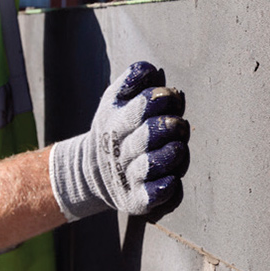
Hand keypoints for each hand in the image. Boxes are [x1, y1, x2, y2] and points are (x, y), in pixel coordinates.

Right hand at [48, 62, 189, 220]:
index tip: (173, 98)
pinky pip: (153, 195)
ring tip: (178, 148)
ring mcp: (127, 175)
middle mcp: (120, 148)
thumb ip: (133, 81)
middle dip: (170, 126)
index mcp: (116, 120)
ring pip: (153, 165)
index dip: (164, 98)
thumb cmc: (116, 127)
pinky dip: (165, 187)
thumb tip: (151, 70)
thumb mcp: (115, 100)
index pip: (143, 105)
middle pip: (149, 134)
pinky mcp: (136, 199)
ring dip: (172, 154)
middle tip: (178, 124)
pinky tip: (172, 179)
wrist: (91, 171)